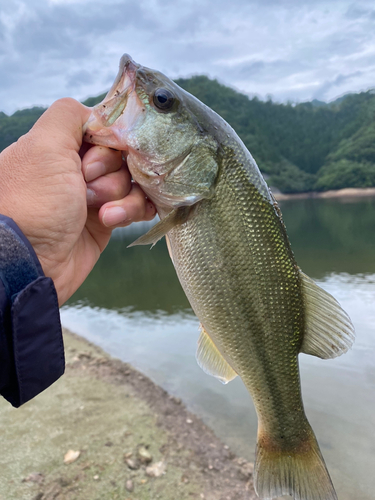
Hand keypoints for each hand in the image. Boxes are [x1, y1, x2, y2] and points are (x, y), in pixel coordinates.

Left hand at [0, 98, 155, 304]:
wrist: (31, 263)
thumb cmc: (34, 202)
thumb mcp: (43, 145)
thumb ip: (69, 114)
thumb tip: (99, 112)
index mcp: (58, 146)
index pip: (102, 129)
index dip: (105, 143)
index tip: (91, 161)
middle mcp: (75, 168)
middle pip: (120, 155)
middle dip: (111, 173)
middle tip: (87, 187)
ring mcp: (92, 195)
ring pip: (130, 182)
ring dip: (120, 196)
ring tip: (99, 213)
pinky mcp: (106, 220)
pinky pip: (135, 206)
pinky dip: (132, 210)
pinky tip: (115, 219)